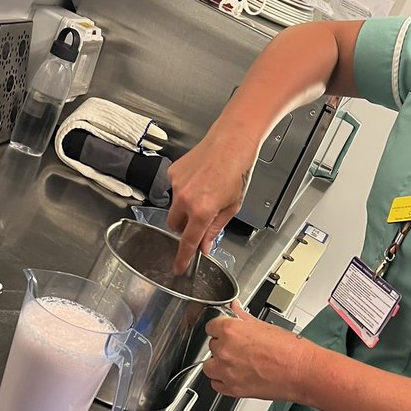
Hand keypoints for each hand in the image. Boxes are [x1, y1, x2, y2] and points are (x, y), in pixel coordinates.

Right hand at [167, 130, 256, 273]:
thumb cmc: (237, 171)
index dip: (182, 258)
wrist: (231, 142)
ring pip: (174, 208)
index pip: (188, 242)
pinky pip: (174, 190)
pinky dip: (185, 191)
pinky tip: (200, 181)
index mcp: (202, 210)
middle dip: (184, 229)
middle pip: (174, 226)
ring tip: (205, 194)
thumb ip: (215, 229)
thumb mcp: (232, 207)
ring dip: (185, 209)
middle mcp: (185, 198)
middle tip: (199, 222)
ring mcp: (176, 184)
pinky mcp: (173, 173)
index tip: (178, 268)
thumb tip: (205, 246)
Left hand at [203, 303, 316, 401]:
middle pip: (212, 345)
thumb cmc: (289, 350)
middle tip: (240, 348)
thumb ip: (243, 317)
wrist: (301, 371)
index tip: (226, 331)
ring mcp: (227, 371)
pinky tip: (235, 375)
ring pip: (210, 366)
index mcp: (231, 330)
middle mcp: (225, 350)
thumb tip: (235, 308)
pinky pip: (216, 384)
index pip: (211, 326)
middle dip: (223, 346)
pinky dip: (222, 380)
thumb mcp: (264, 325)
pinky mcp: (233, 388)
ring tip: (236, 362)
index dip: (220, 328)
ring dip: (219, 364)